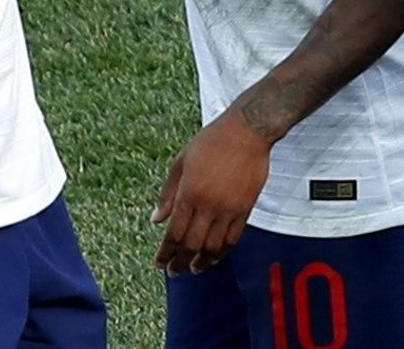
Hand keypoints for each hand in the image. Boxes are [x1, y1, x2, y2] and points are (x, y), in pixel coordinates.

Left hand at [152, 110, 271, 274]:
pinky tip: (215, 256)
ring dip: (202, 262)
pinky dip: (222, 252)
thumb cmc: (211, 142)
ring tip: (194, 268)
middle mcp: (208, 205)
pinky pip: (233, 238)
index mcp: (189, 193)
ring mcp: (229, 209)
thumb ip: (168, 193)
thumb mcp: (181, 162)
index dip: (165, 252)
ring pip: (213, 247)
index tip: (159, 263)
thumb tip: (156, 219)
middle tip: (174, 272)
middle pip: (192, 245)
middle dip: (180, 262)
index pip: (174, 233)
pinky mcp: (245, 209)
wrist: (247, 131)